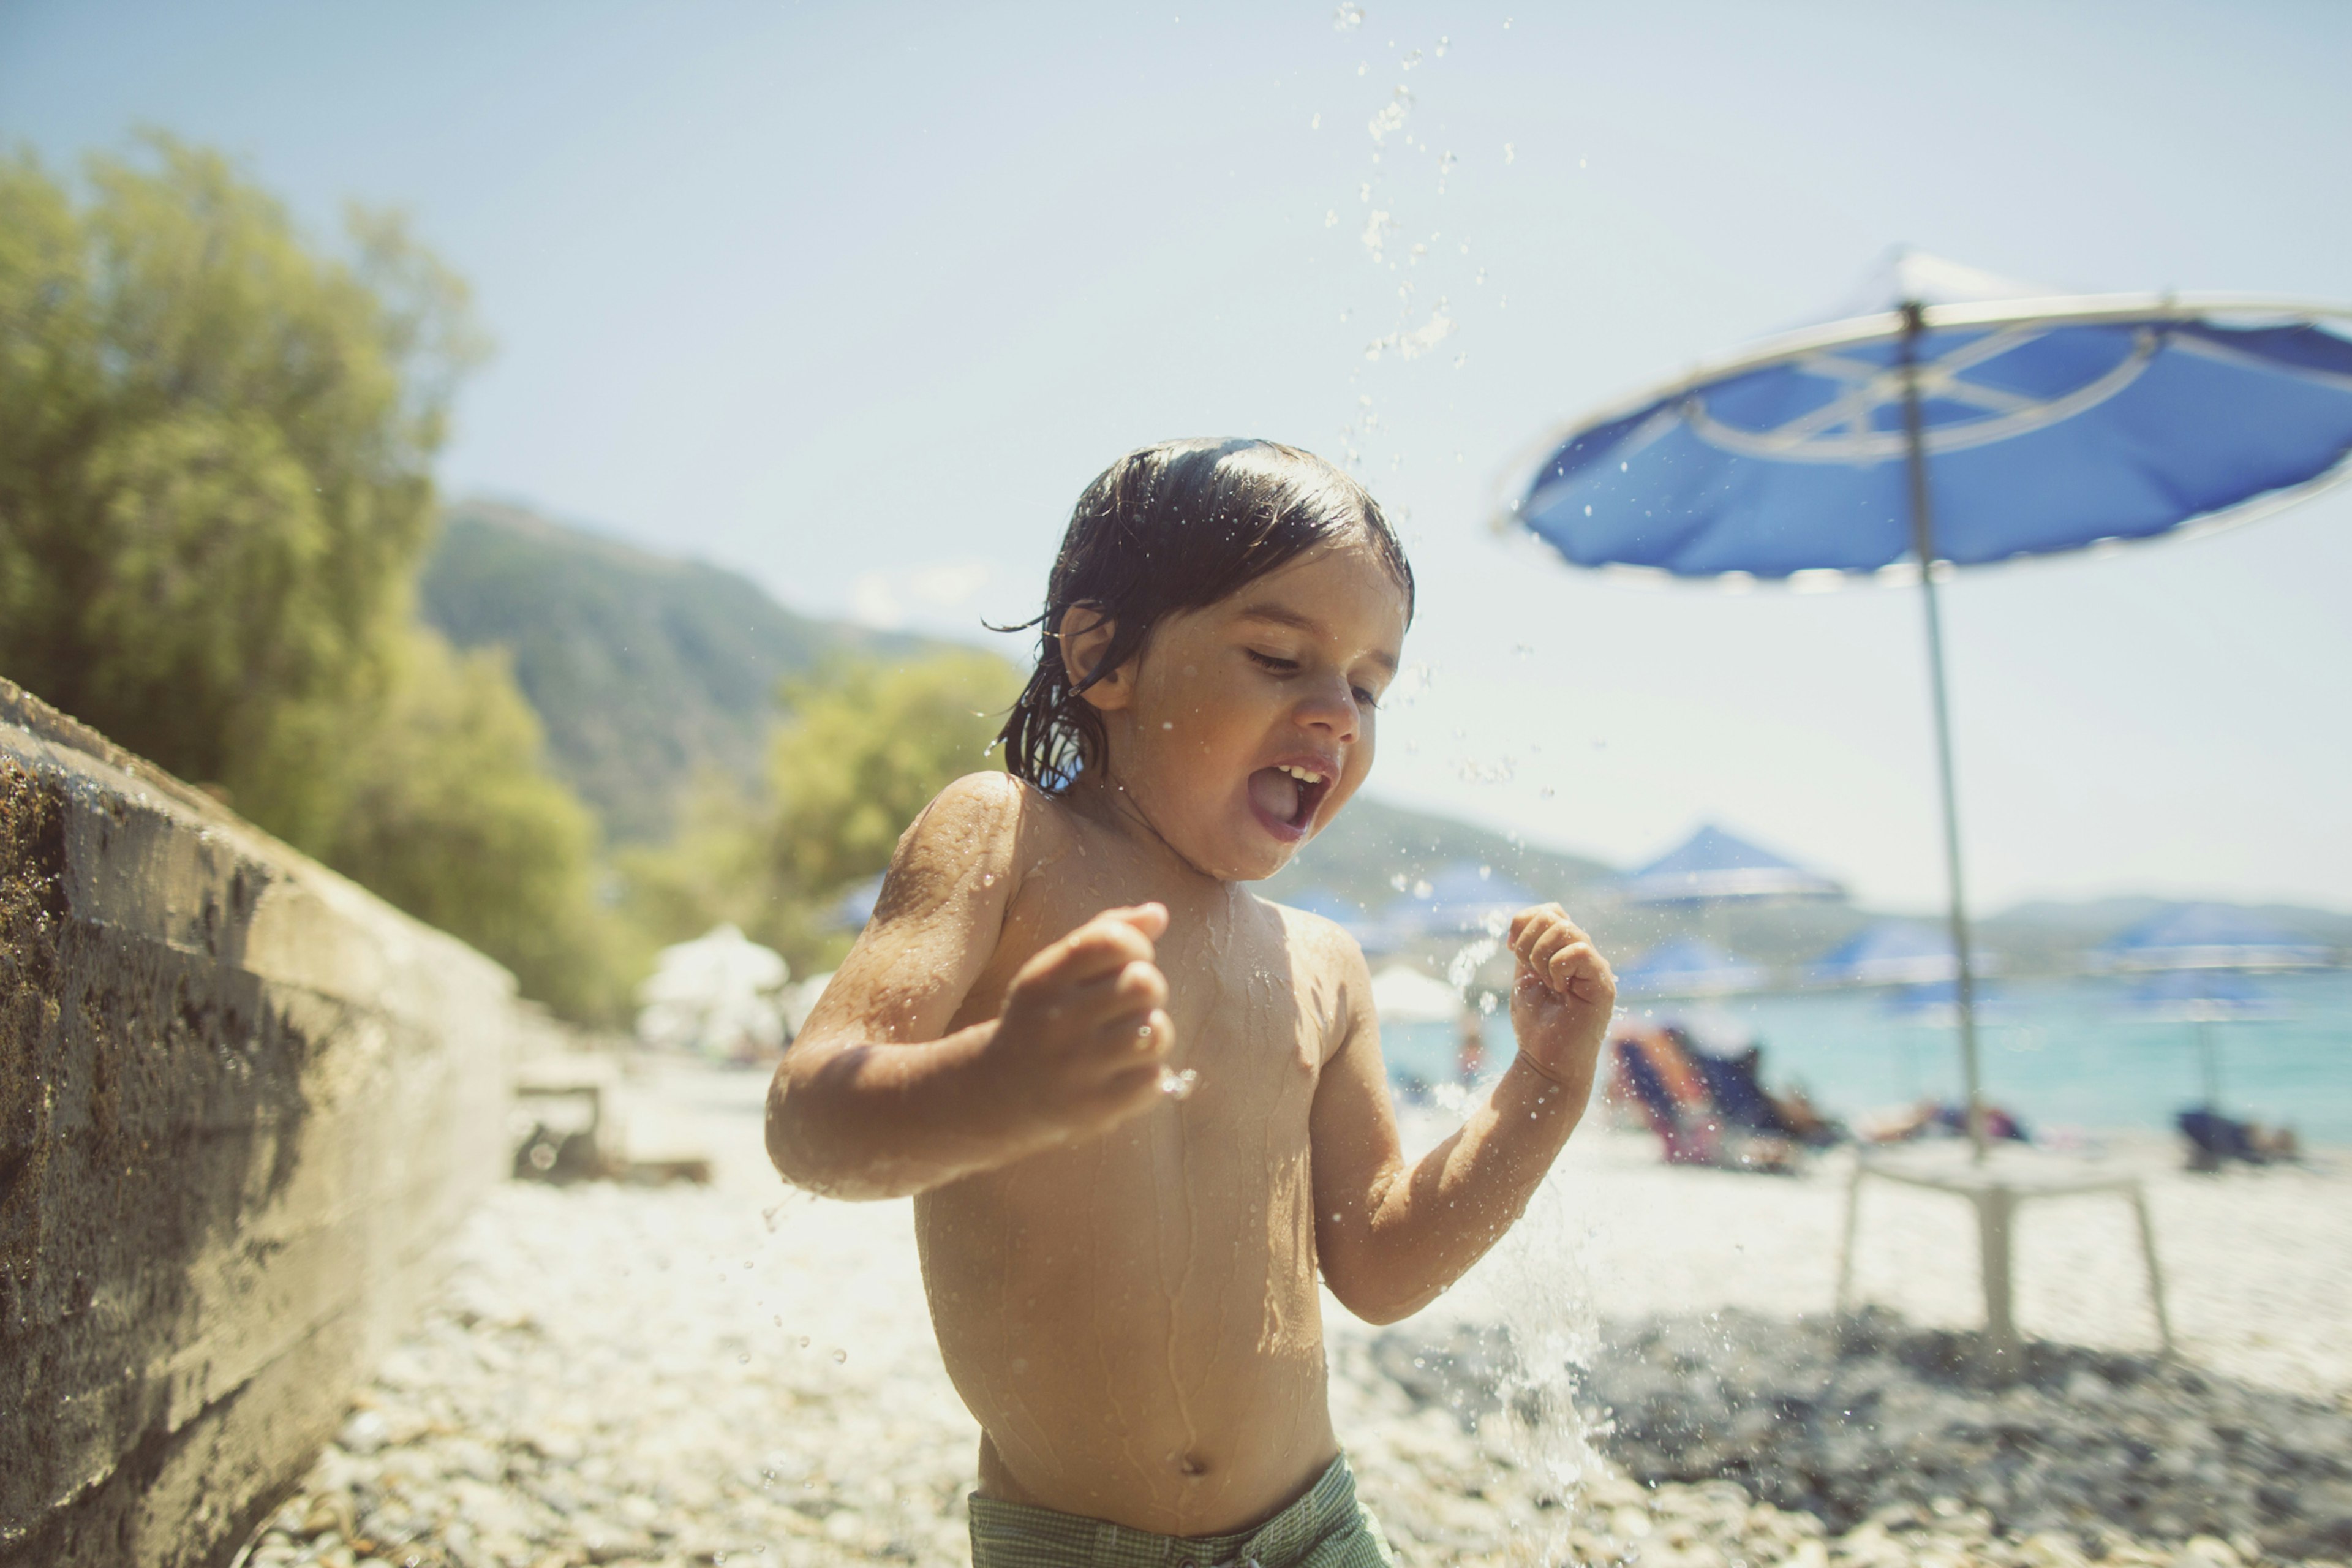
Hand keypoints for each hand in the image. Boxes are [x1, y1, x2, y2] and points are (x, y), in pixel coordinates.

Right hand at [986, 903, 1176, 1144]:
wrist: (996, 1093)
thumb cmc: (1041, 1019)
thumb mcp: (1056, 971)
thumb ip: (1105, 932)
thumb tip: (1159, 913)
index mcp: (1044, 980)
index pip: (1114, 941)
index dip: (1136, 945)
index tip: (1126, 962)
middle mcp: (1056, 1021)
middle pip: (1145, 984)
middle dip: (1148, 990)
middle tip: (1129, 1004)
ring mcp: (1075, 1067)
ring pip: (1157, 1032)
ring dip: (1153, 1032)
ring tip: (1130, 1038)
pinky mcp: (1094, 1107)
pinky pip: (1156, 1079)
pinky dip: (1150, 1074)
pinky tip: (1125, 1073)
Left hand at [1505, 904, 1614, 1103]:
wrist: (1544, 1060)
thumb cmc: (1536, 1023)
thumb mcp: (1525, 976)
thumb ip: (1527, 946)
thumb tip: (1522, 920)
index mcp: (1565, 950)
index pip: (1550, 911)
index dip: (1524, 922)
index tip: (1512, 950)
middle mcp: (1584, 954)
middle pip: (1552, 915)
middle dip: (1527, 943)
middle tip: (1532, 975)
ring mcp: (1595, 967)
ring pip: (1565, 930)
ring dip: (1539, 958)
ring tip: (1547, 986)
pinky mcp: (1603, 984)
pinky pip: (1579, 951)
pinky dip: (1557, 969)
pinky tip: (1560, 992)